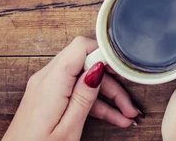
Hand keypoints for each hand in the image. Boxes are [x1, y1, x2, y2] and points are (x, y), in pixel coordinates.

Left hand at [3, 37, 140, 140]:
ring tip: (127, 115)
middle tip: (129, 102)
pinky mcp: (48, 96)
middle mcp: (46, 79)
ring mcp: (47, 87)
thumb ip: (84, 96)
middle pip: (87, 64)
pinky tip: (114, 117)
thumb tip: (98, 67)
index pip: (80, 47)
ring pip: (85, 79)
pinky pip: (76, 90)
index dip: (104, 52)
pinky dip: (95, 102)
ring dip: (108, 96)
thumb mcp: (68, 128)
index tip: (123, 67)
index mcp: (51, 83)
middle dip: (112, 81)